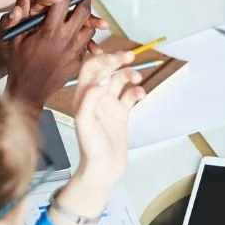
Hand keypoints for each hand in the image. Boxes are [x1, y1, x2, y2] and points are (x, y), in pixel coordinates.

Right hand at [2, 0, 101, 111]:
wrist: (27, 92)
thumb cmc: (17, 64)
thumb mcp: (14, 38)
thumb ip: (19, 14)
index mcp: (50, 31)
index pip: (62, 0)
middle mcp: (66, 40)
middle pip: (83, 10)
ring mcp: (75, 52)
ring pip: (89, 27)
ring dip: (86, 17)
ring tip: (81, 10)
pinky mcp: (79, 62)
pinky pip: (87, 44)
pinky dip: (85, 36)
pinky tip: (80, 32)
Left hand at [71, 52, 145, 190]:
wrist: (103, 169)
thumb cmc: (90, 148)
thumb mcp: (85, 123)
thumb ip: (90, 99)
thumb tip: (101, 81)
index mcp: (83, 96)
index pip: (90, 69)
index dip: (101, 60)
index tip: (115, 59)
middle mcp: (96, 96)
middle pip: (106, 70)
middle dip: (117, 60)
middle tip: (130, 56)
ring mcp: (109, 103)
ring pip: (120, 80)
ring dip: (129, 74)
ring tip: (137, 78)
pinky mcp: (121, 112)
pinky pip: (130, 95)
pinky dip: (137, 91)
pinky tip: (140, 95)